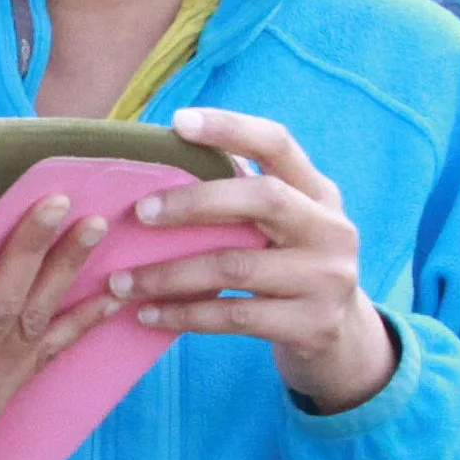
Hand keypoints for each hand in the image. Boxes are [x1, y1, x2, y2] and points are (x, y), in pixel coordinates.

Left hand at [108, 107, 394, 415]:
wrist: (340, 338)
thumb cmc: (287, 266)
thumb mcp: (282, 227)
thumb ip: (242, 197)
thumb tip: (160, 164)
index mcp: (319, 193)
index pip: (279, 145)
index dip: (232, 128)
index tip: (179, 122)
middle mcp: (330, 229)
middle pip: (262, 199)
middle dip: (194, 202)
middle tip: (138, 213)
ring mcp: (328, 279)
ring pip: (235, 267)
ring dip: (168, 274)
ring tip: (120, 282)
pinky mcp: (313, 324)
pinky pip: (233, 316)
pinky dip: (184, 314)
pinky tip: (148, 314)